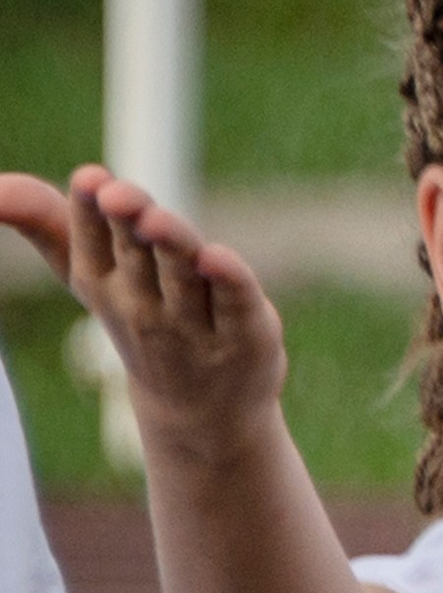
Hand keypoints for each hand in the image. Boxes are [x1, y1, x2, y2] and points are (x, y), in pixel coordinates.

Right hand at [0, 169, 284, 454]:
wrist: (200, 413)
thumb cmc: (139, 317)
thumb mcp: (87, 271)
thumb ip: (44, 221)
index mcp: (102, 284)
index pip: (91, 244)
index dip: (89, 211)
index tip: (88, 179)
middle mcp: (145, 306)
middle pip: (137, 256)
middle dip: (128, 223)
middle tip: (118, 195)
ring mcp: (196, 325)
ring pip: (184, 276)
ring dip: (171, 245)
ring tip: (154, 218)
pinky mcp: (247, 333)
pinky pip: (236, 303)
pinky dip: (229, 281)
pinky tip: (217, 257)